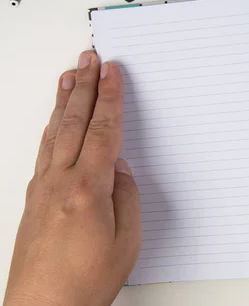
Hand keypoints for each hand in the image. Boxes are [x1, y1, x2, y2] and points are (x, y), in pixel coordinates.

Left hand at [4, 51, 140, 305]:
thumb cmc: (85, 281)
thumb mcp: (126, 240)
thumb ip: (126, 196)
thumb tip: (119, 168)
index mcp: (87, 188)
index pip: (102, 130)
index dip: (109, 97)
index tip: (111, 71)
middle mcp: (58, 182)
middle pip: (73, 121)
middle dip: (83, 85)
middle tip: (87, 58)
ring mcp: (41, 188)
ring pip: (53, 132)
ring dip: (63, 100)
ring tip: (68, 75)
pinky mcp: (32, 199)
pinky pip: (43, 149)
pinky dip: (51, 126)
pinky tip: (54, 120)